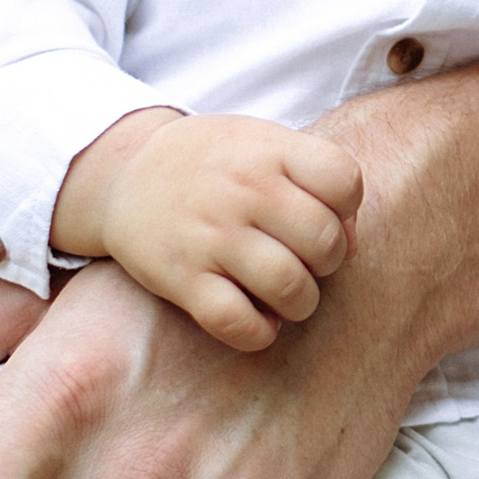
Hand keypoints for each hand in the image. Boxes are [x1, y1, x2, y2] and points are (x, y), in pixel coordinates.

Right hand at [53, 108, 363, 353]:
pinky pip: (237, 323)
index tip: (325, 215)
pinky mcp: (180, 278)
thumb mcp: (264, 145)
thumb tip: (352, 244)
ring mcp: (210, 236)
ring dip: (301, 302)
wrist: (126, 174)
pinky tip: (259, 320)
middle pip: (325, 242)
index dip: (347, 208)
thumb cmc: (216, 164)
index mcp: (270, 151)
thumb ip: (315, 179)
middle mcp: (243, 191)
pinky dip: (259, 332)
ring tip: (288, 294)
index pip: (345, 181)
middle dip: (328, 261)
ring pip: (290, 288)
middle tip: (307, 260)